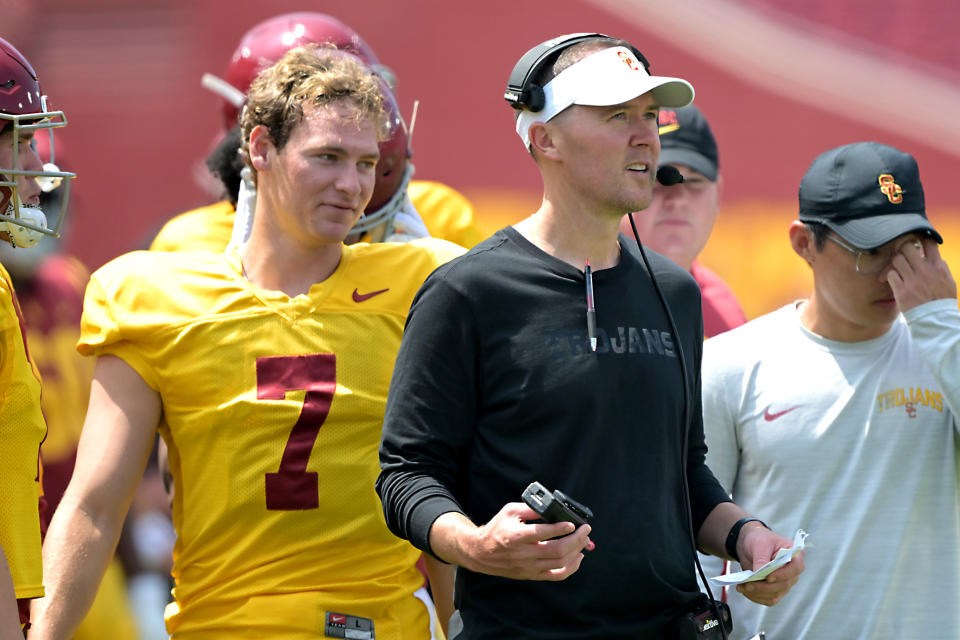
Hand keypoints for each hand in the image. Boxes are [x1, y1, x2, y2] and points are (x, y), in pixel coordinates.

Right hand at [455, 502, 592, 580]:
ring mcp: (528, 567)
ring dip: (576, 551)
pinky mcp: (531, 575)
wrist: (481, 552)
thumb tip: (552, 508)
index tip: (572, 523)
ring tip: (584, 541)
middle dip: (576, 539)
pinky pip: (556, 576)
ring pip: (559, 563)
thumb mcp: (509, 511)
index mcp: (516, 536)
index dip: (561, 528)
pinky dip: (571, 568)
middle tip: (585, 530)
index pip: (543, 533)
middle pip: (557, 550)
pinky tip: (578, 557)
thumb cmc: (496, 529)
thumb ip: (531, 509)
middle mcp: (523, 554)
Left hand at [735, 523, 804, 605]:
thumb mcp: (759, 544)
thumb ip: (761, 559)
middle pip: (784, 585)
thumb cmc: (759, 539)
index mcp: (795, 555)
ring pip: (775, 594)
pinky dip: (756, 597)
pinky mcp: (776, 590)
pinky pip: (769, 599)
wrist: (750, 545)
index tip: (768, 577)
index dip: (783, 574)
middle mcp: (793, 571)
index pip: (796, 568)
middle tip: (748, 584)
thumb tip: (759, 574)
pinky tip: (745, 591)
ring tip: (742, 587)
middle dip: (764, 587)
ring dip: (757, 593)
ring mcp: (785, 582)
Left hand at [888, 236, 956, 311]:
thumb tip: (933, 255)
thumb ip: (941, 267)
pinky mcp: (901, 291)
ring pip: (896, 259)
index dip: (920, 239)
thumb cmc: (942, 301)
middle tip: (902, 254)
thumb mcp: (948, 281)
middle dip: (903, 249)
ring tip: (898, 268)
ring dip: (895, 262)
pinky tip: (893, 279)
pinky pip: (890, 274)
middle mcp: (925, 271)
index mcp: (938, 267)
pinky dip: (890, 275)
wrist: (936, 320)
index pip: (929, 243)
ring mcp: (912, 280)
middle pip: (907, 247)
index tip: (916, 241)